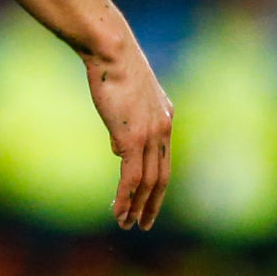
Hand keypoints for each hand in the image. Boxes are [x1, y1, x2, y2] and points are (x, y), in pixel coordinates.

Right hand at [85, 44, 172, 229]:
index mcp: (164, 118)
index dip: (156, 186)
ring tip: (125, 224)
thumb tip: (118, 150)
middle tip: (142, 224)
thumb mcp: (125, 98)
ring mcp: (150, 134)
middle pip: (161, 177)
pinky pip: (131, 177)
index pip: (164, 160)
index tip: (148, 203)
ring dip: (137, 206)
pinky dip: (125, 198)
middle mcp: (163, 129)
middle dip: (152, 204)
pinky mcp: (133, 138)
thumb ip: (127, 124)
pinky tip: (118, 212)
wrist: (112, 51)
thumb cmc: (113, 66)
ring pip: (147, 182)